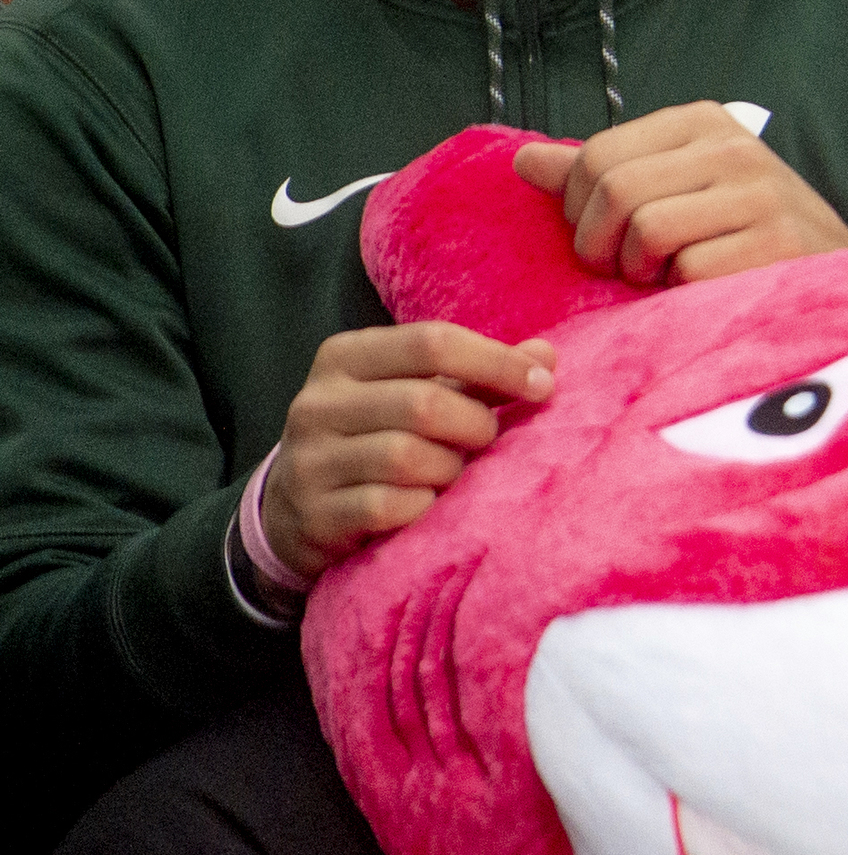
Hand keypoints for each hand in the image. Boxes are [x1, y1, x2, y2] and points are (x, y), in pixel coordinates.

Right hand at [262, 323, 556, 580]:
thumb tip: (547, 355)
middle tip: (488, 439)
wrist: (293, 510)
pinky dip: (423, 506)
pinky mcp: (313, 513)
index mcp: (345, 356)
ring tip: (453, 473)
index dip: (497, 362)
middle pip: (424, 403)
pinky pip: (388, 506)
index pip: (432, 342)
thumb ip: (478, 375)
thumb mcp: (416, 393)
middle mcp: (318, 403)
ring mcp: (309, 460)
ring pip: (406, 456)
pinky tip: (426, 505)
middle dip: (475, 424)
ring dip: (450, 468)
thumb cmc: (374, 438)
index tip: (542, 384)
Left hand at [512, 102, 847, 285]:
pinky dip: (685, 295)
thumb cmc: (741, 234)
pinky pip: (689, 272)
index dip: (579, 209)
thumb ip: (601, 175)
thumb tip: (523, 162)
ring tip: (670, 276)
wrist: (833, 276)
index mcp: (703, 123)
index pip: (598, 154)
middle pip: (615, 192)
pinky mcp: (775, 245)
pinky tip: (709, 289)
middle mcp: (735, 148)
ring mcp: (760, 194)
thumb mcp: (674, 188)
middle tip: (629, 267)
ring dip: (644, 272)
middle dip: (603, 246)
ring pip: (647, 232)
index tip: (605, 235)